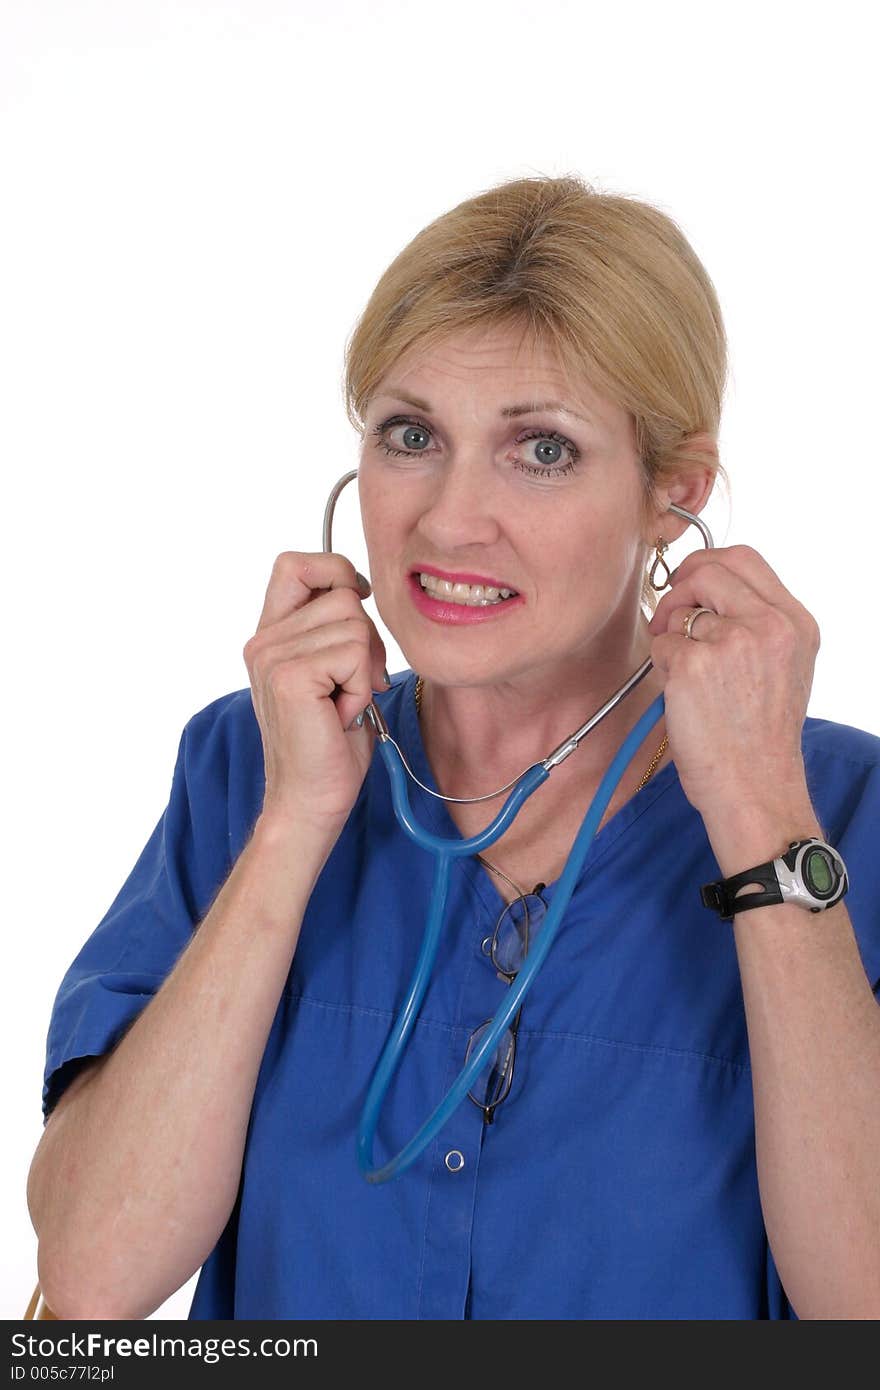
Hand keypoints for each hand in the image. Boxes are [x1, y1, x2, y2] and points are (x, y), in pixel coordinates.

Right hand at [243, 551, 387, 835]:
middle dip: (367, 639)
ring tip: (343, 704)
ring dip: (364, 668)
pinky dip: (360, 686)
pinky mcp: (289, 676)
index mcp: (270, 635)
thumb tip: (360, 589)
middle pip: (342, 593)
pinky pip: (354, 652)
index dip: (335, 570)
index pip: (294, 563)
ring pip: (355, 623)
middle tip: (354, 686)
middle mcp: (263, 641)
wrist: (311, 799)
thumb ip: (334, 628)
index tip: (357, 602)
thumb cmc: (330, 744)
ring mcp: (271, 656)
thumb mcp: (333, 672)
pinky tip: (341, 715)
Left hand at [647, 544, 820, 823]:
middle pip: (707, 571)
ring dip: (672, 639)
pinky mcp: (693, 665)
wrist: (756, 786)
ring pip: (679, 612)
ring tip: (692, 680)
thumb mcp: (784, 667)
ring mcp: (730, 642)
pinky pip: (661, 644)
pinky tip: (684, 696)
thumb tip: (708, 590)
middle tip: (671, 619)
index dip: (707, 563)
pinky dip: (662, 666)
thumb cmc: (761, 736)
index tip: (690, 581)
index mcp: (795, 622)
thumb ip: (757, 623)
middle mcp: (768, 625)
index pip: (745, 558)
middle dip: (679, 590)